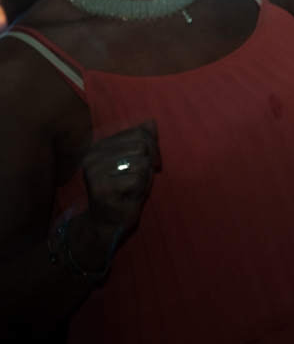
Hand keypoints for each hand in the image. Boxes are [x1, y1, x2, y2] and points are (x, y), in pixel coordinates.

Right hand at [78, 121, 159, 241]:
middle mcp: (92, 156)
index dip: (151, 148)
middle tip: (136, 180)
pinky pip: (136, 179)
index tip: (144, 164)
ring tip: (129, 188)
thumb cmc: (126, 189)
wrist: (110, 222)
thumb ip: (144, 140)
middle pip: (142, 146)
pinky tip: (127, 196)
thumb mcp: (138, 161)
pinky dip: (138, 189)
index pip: (139, 132)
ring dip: (142, 178)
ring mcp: (93, 172)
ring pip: (140, 162)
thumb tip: (151, 122)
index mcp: (100, 146)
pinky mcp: (100, 187)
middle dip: (148, 163)